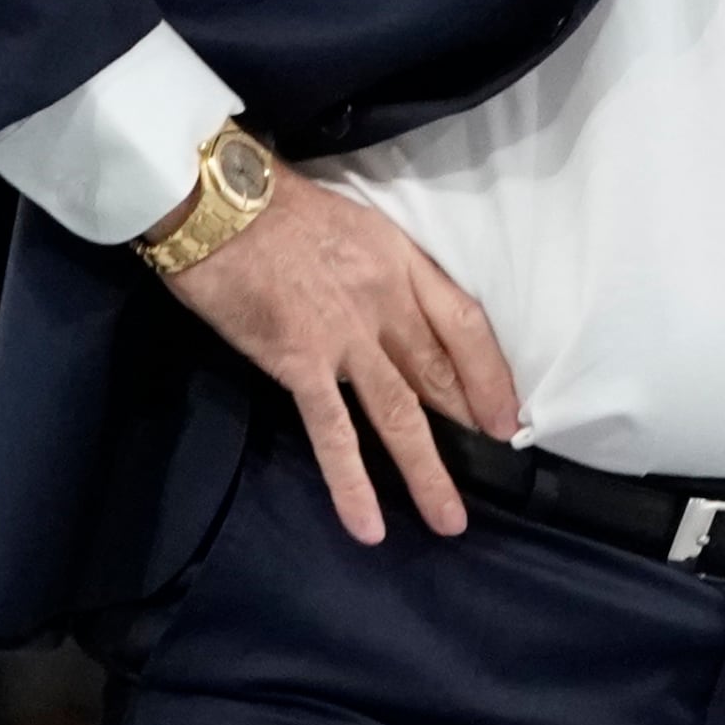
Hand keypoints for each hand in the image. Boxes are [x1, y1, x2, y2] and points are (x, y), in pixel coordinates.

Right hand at [163, 174, 521, 547]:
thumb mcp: (353, 224)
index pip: (465, 324)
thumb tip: (395, 313)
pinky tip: (368, 523)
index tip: (508, 413)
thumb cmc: (274, 206)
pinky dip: (352, 482)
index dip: (491, 374)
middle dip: (469, 425)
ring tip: (449, 520)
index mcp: (400, 262)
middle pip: (439, 374)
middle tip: (496, 467)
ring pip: (401, 413)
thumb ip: (380, 270)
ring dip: (428, 471)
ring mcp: (344, 337)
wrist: (216, 201)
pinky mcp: (299, 362)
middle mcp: (385, 302)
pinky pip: (333, 432)